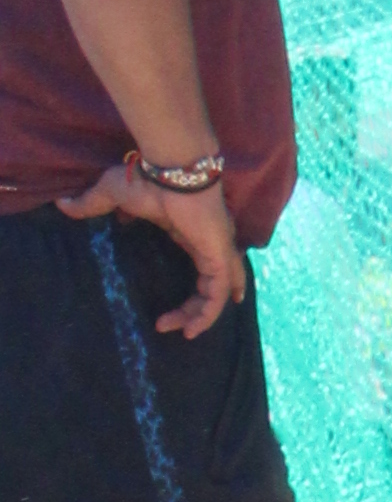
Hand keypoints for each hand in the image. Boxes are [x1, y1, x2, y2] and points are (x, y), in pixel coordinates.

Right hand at [63, 150, 242, 336]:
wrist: (171, 170)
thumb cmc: (147, 179)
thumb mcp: (113, 195)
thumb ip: (92, 204)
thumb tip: (63, 205)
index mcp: (190, 231)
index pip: (201, 264)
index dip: (195, 285)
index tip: (175, 304)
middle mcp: (209, 243)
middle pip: (210, 283)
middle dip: (195, 307)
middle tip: (168, 324)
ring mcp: (217, 249)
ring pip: (216, 292)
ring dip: (200, 315)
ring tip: (181, 332)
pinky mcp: (219, 254)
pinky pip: (217, 292)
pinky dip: (209, 312)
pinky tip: (194, 327)